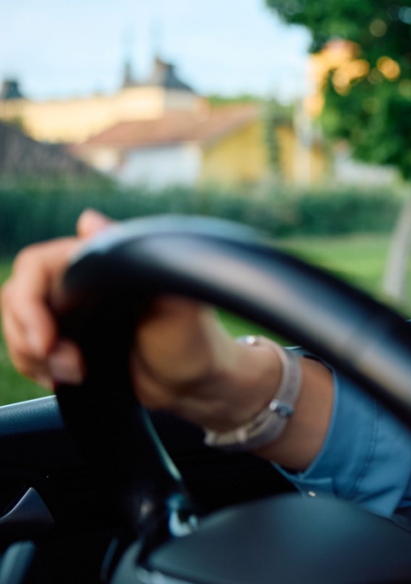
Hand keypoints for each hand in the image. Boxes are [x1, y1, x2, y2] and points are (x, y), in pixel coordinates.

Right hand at [0, 210, 252, 425]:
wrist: (198, 384)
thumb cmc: (194, 338)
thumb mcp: (172, 300)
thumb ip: (132, 262)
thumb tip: (88, 220)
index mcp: (99, 263)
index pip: (34, 267)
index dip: (30, 305)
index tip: (47, 341)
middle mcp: (80, 283)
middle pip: (17, 300)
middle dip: (32, 339)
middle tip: (70, 365)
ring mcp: (72, 313)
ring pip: (18, 328)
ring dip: (36, 358)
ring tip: (78, 373)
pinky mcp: (70, 342)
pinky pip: (28, 351)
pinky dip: (38, 368)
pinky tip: (69, 377)